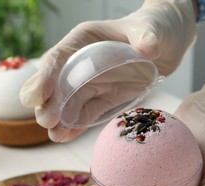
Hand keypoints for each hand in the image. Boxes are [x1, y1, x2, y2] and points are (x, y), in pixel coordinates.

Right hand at [20, 0, 196, 141]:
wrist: (167, 44)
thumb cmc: (155, 28)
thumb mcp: (151, 29)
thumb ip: (146, 37)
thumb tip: (147, 49)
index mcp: (84, 39)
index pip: (58, 58)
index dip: (45, 77)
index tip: (36, 97)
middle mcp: (82, 62)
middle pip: (57, 83)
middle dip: (49, 103)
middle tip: (46, 122)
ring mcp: (92, 82)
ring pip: (69, 102)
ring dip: (60, 120)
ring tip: (55, 136)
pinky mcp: (105, 97)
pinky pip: (87, 113)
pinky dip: (77, 125)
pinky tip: (67, 137)